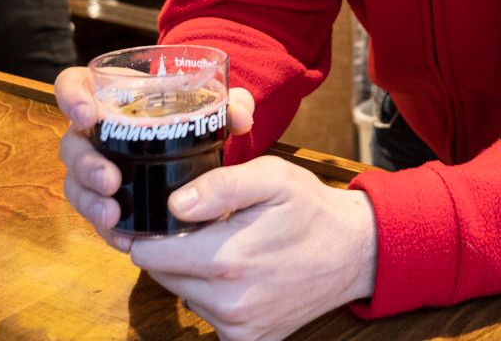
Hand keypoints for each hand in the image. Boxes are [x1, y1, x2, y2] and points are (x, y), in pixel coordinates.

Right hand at [54, 66, 254, 251]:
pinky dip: (106, 228)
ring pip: (76, 183)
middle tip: (111, 181)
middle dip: (85, 164)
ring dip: (89, 201)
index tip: (88, 116)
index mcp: (112, 97)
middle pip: (71, 143)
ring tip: (113, 215)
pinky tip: (123, 239)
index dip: (71, 97)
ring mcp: (95, 166)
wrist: (192, 153)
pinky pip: (94, 214)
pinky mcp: (103, 198)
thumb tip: (241, 117)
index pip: (73, 86)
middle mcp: (95, 132)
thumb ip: (229, 104)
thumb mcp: (211, 107)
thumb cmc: (190, 119)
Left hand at [129, 157, 378, 339]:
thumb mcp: (271, 177)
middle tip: (202, 226)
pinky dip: (212, 294)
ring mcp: (238, 327)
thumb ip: (220, 185)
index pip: (149, 254)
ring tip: (227, 246)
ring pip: (183, 294)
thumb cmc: (310, 210)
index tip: (161, 216)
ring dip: (192, 272)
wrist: (353, 252)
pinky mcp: (247, 340)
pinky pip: (206, 314)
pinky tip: (238, 274)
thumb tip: (174, 204)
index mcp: (228, 258)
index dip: (148, 231)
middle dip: (171, 249)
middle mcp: (229, 301)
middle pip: (162, 275)